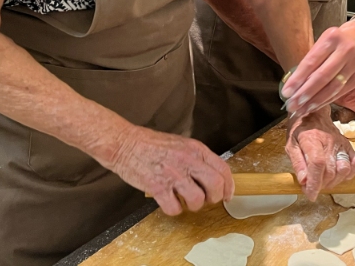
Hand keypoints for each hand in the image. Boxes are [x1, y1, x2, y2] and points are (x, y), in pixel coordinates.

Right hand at [106, 125, 234, 215]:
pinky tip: (169, 202)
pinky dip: (174, 210)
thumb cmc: (153, 145)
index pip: (223, 169)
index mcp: (196, 149)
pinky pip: (174, 208)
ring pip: (197, 200)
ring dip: (193, 206)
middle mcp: (188, 161)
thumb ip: (198, 158)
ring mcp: (173, 174)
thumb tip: (213, 176)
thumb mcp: (182, 144)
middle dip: (215, 198)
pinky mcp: (158, 187)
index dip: (229, 186)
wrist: (126, 144)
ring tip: (185, 200)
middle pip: (216, 186)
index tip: (228, 195)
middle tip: (206, 199)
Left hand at [282, 19, 354, 115]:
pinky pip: (339, 93)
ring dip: (315, 101)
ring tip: (301, 110)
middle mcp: (345, 51)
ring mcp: (354, 66)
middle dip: (305, 93)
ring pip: (332, 87)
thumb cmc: (336, 41)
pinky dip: (325, 101)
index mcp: (332, 38)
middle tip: (292, 105)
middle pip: (323, 76)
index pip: (312, 61)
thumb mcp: (322, 42)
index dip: (298, 78)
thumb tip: (294, 84)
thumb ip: (311, 60)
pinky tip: (314, 107)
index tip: (286, 92)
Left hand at [285, 106, 354, 201]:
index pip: (317, 164)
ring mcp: (341, 143)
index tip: (311, 194)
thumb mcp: (290, 144)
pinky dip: (350, 173)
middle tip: (313, 187)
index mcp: (312, 139)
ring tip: (325, 182)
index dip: (315, 183)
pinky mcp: (348, 144)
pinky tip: (339, 175)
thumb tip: (304, 181)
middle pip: (330, 170)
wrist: (313, 113)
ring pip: (344, 169)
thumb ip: (297, 163)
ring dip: (334, 181)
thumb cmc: (300, 129)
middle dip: (322, 185)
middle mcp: (329, 142)